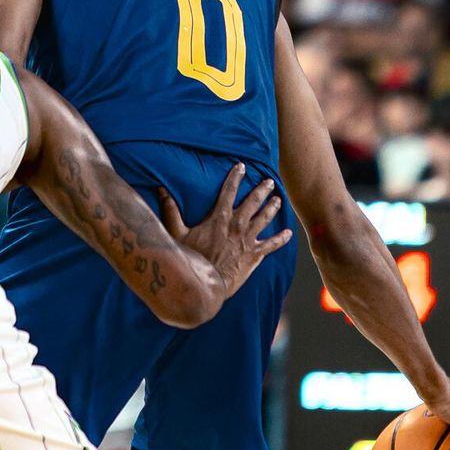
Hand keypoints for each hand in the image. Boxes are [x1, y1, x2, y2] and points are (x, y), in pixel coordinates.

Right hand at [158, 164, 291, 297]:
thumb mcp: (176, 232)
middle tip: (268, 181)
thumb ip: (170, 210)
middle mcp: (237, 226)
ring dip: (272, 208)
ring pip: (264, 219)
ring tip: (278, 199)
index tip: (242, 166)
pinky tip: (288, 234)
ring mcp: (247, 240)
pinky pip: (271, 245)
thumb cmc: (190, 258)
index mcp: (219, 218)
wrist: (207, 284)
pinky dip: (280, 239)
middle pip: (252, 202)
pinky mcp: (254, 256)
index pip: (229, 191)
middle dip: (261, 190)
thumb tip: (160, 189)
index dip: (235, 177)